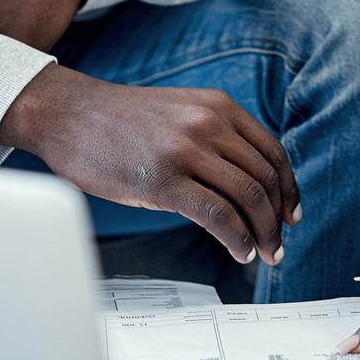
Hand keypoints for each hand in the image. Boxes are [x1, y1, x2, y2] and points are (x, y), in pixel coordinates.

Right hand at [0, 65, 300, 265]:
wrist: (69, 115)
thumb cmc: (121, 123)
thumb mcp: (180, 114)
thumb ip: (214, 139)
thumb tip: (245, 187)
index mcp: (218, 106)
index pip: (272, 152)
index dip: (289, 188)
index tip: (291, 214)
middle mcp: (209, 123)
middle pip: (265, 178)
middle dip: (278, 218)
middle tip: (279, 244)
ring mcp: (186, 151)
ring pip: (248, 197)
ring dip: (263, 232)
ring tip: (263, 253)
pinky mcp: (163, 181)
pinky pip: (217, 215)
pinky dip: (237, 238)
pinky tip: (239, 251)